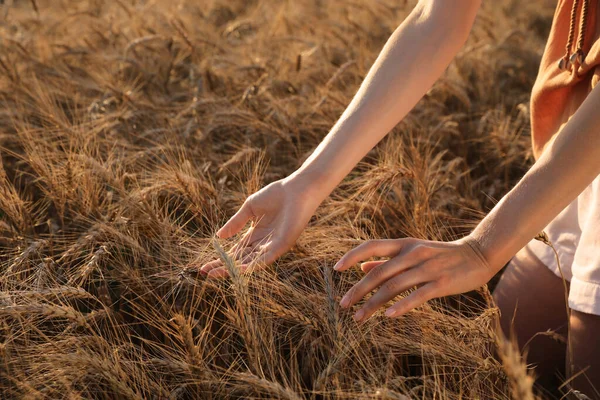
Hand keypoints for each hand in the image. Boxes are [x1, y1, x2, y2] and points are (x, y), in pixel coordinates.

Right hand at [201, 177, 321, 277]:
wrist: (296, 189)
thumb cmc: (276, 195)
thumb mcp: (250, 208)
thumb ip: (235, 223)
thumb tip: (218, 237)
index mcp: (255, 234)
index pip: (235, 251)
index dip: (220, 258)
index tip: (204, 266)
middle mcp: (263, 243)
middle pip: (240, 260)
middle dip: (223, 267)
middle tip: (206, 274)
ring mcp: (272, 245)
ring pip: (250, 262)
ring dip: (233, 269)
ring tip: (217, 274)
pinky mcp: (282, 244)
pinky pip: (266, 258)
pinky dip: (253, 265)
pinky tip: (240, 269)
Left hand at [334, 236, 494, 321]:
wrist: (479, 254)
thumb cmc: (441, 255)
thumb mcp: (413, 252)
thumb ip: (387, 260)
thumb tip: (361, 267)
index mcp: (403, 245)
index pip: (371, 246)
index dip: (352, 256)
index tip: (336, 269)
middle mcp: (412, 254)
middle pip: (378, 272)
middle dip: (358, 290)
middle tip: (343, 305)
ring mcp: (427, 268)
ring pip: (393, 287)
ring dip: (372, 304)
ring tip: (358, 318)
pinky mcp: (441, 283)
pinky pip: (417, 296)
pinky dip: (401, 306)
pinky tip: (387, 316)